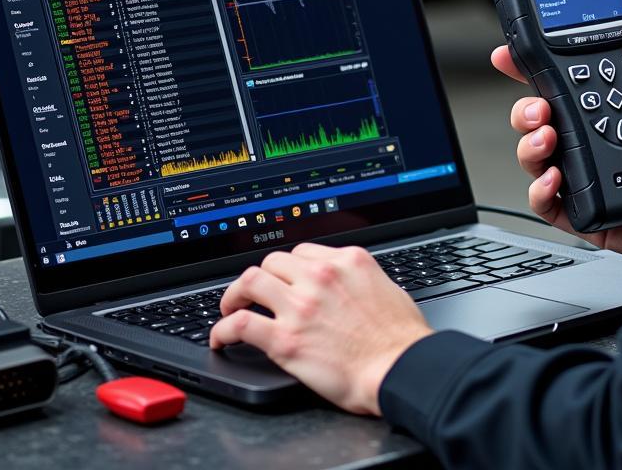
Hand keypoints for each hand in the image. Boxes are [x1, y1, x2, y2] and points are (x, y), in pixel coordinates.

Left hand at [209, 243, 432, 414]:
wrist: (401, 369)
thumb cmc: (400, 338)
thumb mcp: (386, 287)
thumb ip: (359, 278)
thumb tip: (348, 285)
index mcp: (346, 261)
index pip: (303, 252)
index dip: (289, 268)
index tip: (284, 281)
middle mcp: (320, 277)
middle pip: (273, 262)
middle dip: (262, 278)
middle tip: (255, 294)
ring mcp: (300, 307)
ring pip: (249, 281)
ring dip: (234, 295)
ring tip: (230, 307)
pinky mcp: (285, 340)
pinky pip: (239, 324)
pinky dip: (222, 330)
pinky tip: (221, 337)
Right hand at [492, 19, 621, 260]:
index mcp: (617, 107)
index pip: (565, 83)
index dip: (531, 71)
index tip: (510, 57)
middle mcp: (598, 139)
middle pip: (539, 119)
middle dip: (523, 109)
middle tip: (537, 108)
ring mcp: (591, 175)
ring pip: (536, 157)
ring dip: (528, 144)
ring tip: (547, 137)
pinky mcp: (590, 213)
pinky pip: (548, 205)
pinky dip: (540, 191)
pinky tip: (555, 177)